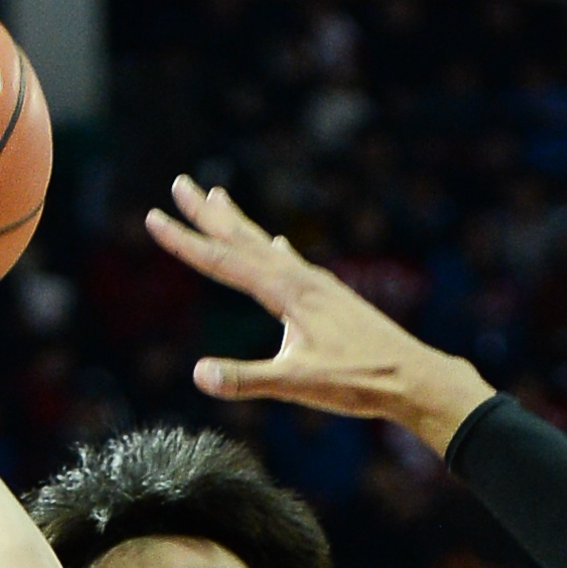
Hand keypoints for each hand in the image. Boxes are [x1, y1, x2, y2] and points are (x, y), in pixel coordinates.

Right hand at [145, 177, 491, 450]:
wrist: (414, 377)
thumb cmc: (360, 382)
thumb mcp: (297, 384)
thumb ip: (247, 380)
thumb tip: (199, 375)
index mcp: (287, 292)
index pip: (223, 262)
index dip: (184, 242)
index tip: (152, 218)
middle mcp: (301, 278)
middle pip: (242, 240)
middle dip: (208, 214)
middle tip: (180, 183)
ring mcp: (318, 285)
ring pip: (266, 246)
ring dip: (239, 224)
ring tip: (219, 198)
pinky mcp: (332, 297)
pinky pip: (292, 263)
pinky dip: (274, 250)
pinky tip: (276, 245)